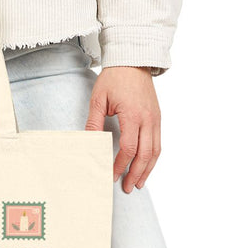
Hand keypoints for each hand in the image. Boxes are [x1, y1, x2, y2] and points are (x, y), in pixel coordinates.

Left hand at [85, 67, 161, 191]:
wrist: (133, 60)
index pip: (128, 148)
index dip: (121, 165)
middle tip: (128, 187)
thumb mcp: (99, 99)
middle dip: (136, 174)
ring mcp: (155, 119)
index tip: (112, 175)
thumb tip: (89, 143)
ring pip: (155, 151)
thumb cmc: (114, 78)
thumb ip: (95, 122)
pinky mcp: (157, 118)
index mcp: (132, 115)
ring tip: (138, 183)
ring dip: (147, 169)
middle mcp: (148, 119)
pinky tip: (146, 166)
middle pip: (145, 155)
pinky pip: (158, 142)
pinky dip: (152, 158)